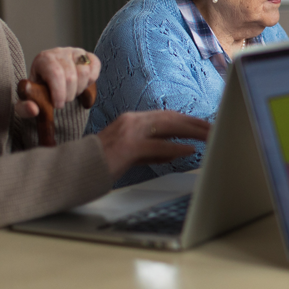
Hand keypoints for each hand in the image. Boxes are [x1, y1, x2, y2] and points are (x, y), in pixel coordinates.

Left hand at [15, 47, 100, 117]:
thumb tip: (33, 109)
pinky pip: (95, 65)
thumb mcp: (26, 102)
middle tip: (64, 100)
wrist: (48, 84)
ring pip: (84, 72)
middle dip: (69, 94)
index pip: (55, 74)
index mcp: (42, 60)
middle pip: (71, 76)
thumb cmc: (37, 93)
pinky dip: (91, 79)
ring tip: (71, 92)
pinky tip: (82, 85)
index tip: (58, 105)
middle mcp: (59, 52)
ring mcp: (75, 52)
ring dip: (80, 88)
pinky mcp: (87, 55)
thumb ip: (24, 109)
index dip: (59, 92)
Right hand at [96, 110, 210, 179]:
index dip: (188, 120)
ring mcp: (129, 133)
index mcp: (133, 121)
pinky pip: (156, 145)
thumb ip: (151, 150)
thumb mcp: (130, 153)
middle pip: (172, 117)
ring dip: (193, 131)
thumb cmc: (100, 165)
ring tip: (211, 136)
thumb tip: (174, 151)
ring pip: (168, 126)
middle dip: (196, 122)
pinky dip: (175, 147)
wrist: (72, 171)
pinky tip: (189, 150)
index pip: (167, 116)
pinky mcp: (126, 148)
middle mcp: (132, 121)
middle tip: (216, 128)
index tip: (206, 125)